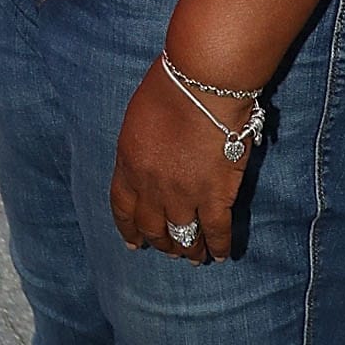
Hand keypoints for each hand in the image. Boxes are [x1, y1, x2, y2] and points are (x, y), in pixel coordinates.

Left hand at [109, 62, 252, 263]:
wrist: (202, 86)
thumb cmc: (169, 89)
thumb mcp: (137, 119)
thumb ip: (139, 148)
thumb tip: (147, 160)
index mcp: (129, 166)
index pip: (123, 207)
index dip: (129, 228)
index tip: (134, 242)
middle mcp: (151, 188)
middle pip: (153, 227)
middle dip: (160, 242)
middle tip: (168, 249)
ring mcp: (183, 196)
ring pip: (183, 236)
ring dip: (188, 250)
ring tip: (193, 258)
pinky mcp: (215, 196)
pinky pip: (216, 232)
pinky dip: (219, 247)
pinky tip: (221, 255)